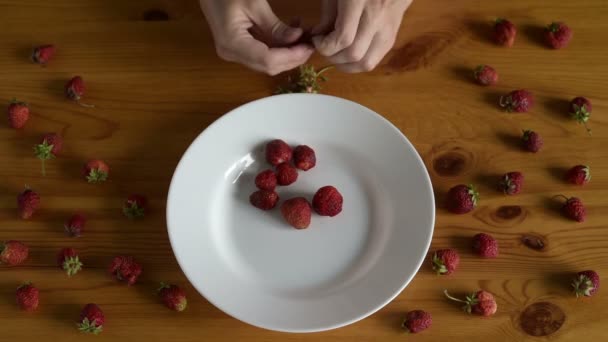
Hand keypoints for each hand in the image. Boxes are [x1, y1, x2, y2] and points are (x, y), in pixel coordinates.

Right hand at [199, 0, 313, 74]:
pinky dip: (280, 48)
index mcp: (232, 43)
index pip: (267, 60)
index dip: (290, 57)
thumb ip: (276, 26)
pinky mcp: (239, 49)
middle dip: (292, 57)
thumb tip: (297, 39)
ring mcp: (234, 53)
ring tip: (303, 37)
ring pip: (268, 63)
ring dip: (288, 53)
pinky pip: (263, 54)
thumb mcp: (254, 3)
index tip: (308, 47)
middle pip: (268, 66)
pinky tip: (291, 35)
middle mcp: (232, 54)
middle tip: (310, 43)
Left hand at [312, 0, 411, 72]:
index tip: (317, 39)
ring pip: (367, 63)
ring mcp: (388, 28)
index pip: (343, 38)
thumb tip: (318, 37)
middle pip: (354, 54)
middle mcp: (377, 16)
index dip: (325, 46)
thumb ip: (327, 14)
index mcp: (359, 0)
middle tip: (325, 47)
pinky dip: (358, 63)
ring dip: (346, 66)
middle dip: (333, 57)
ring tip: (336, 55)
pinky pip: (375, 60)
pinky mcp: (392, 36)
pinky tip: (349, 53)